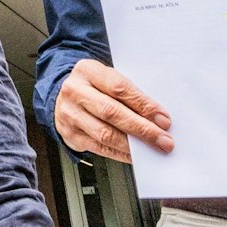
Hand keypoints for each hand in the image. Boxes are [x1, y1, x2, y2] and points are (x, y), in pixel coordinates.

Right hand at [52, 59, 172, 164]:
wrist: (62, 97)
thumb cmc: (93, 87)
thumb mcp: (107, 79)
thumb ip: (128, 94)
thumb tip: (156, 117)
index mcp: (88, 71)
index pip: (119, 88)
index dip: (143, 105)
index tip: (163, 119)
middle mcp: (75, 92)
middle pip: (112, 112)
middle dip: (142, 128)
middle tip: (163, 139)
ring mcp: (69, 115)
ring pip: (105, 133)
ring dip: (133, 145)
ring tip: (152, 149)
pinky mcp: (70, 135)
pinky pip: (99, 148)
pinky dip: (120, 153)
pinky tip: (135, 155)